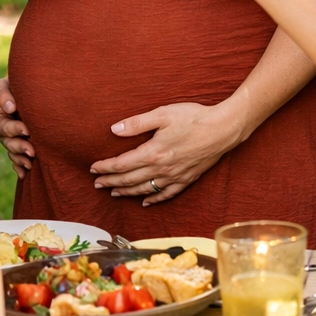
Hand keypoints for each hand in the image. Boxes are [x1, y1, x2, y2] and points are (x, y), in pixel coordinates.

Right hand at [0, 78, 34, 180]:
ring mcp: (11, 133)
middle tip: (32, 148)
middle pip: (4, 135)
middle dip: (17, 143)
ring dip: (19, 155)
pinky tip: (25, 172)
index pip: (0, 117)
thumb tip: (9, 107)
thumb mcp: (16, 79)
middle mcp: (4, 121)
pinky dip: (19, 166)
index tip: (25, 126)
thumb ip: (5, 90)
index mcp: (2, 107)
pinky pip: (15, 159)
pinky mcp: (19, 143)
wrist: (44, 86)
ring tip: (32, 159)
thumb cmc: (31, 79)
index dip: (11, 125)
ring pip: (10, 148)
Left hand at [90, 101, 241, 205]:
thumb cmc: (193, 117)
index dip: (105, 167)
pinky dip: (153, 199)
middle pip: (130, 180)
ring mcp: (174, 177)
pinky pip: (166, 195)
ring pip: (145, 189)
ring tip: (114, 192)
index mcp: (153, 152)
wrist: (223, 129)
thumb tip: (114, 129)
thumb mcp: (163, 114)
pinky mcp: (187, 179)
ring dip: (127, 192)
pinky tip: (145, 202)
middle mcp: (162, 169)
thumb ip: (137, 123)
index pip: (122, 164)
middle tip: (96, 183)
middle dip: (111, 182)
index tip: (92, 168)